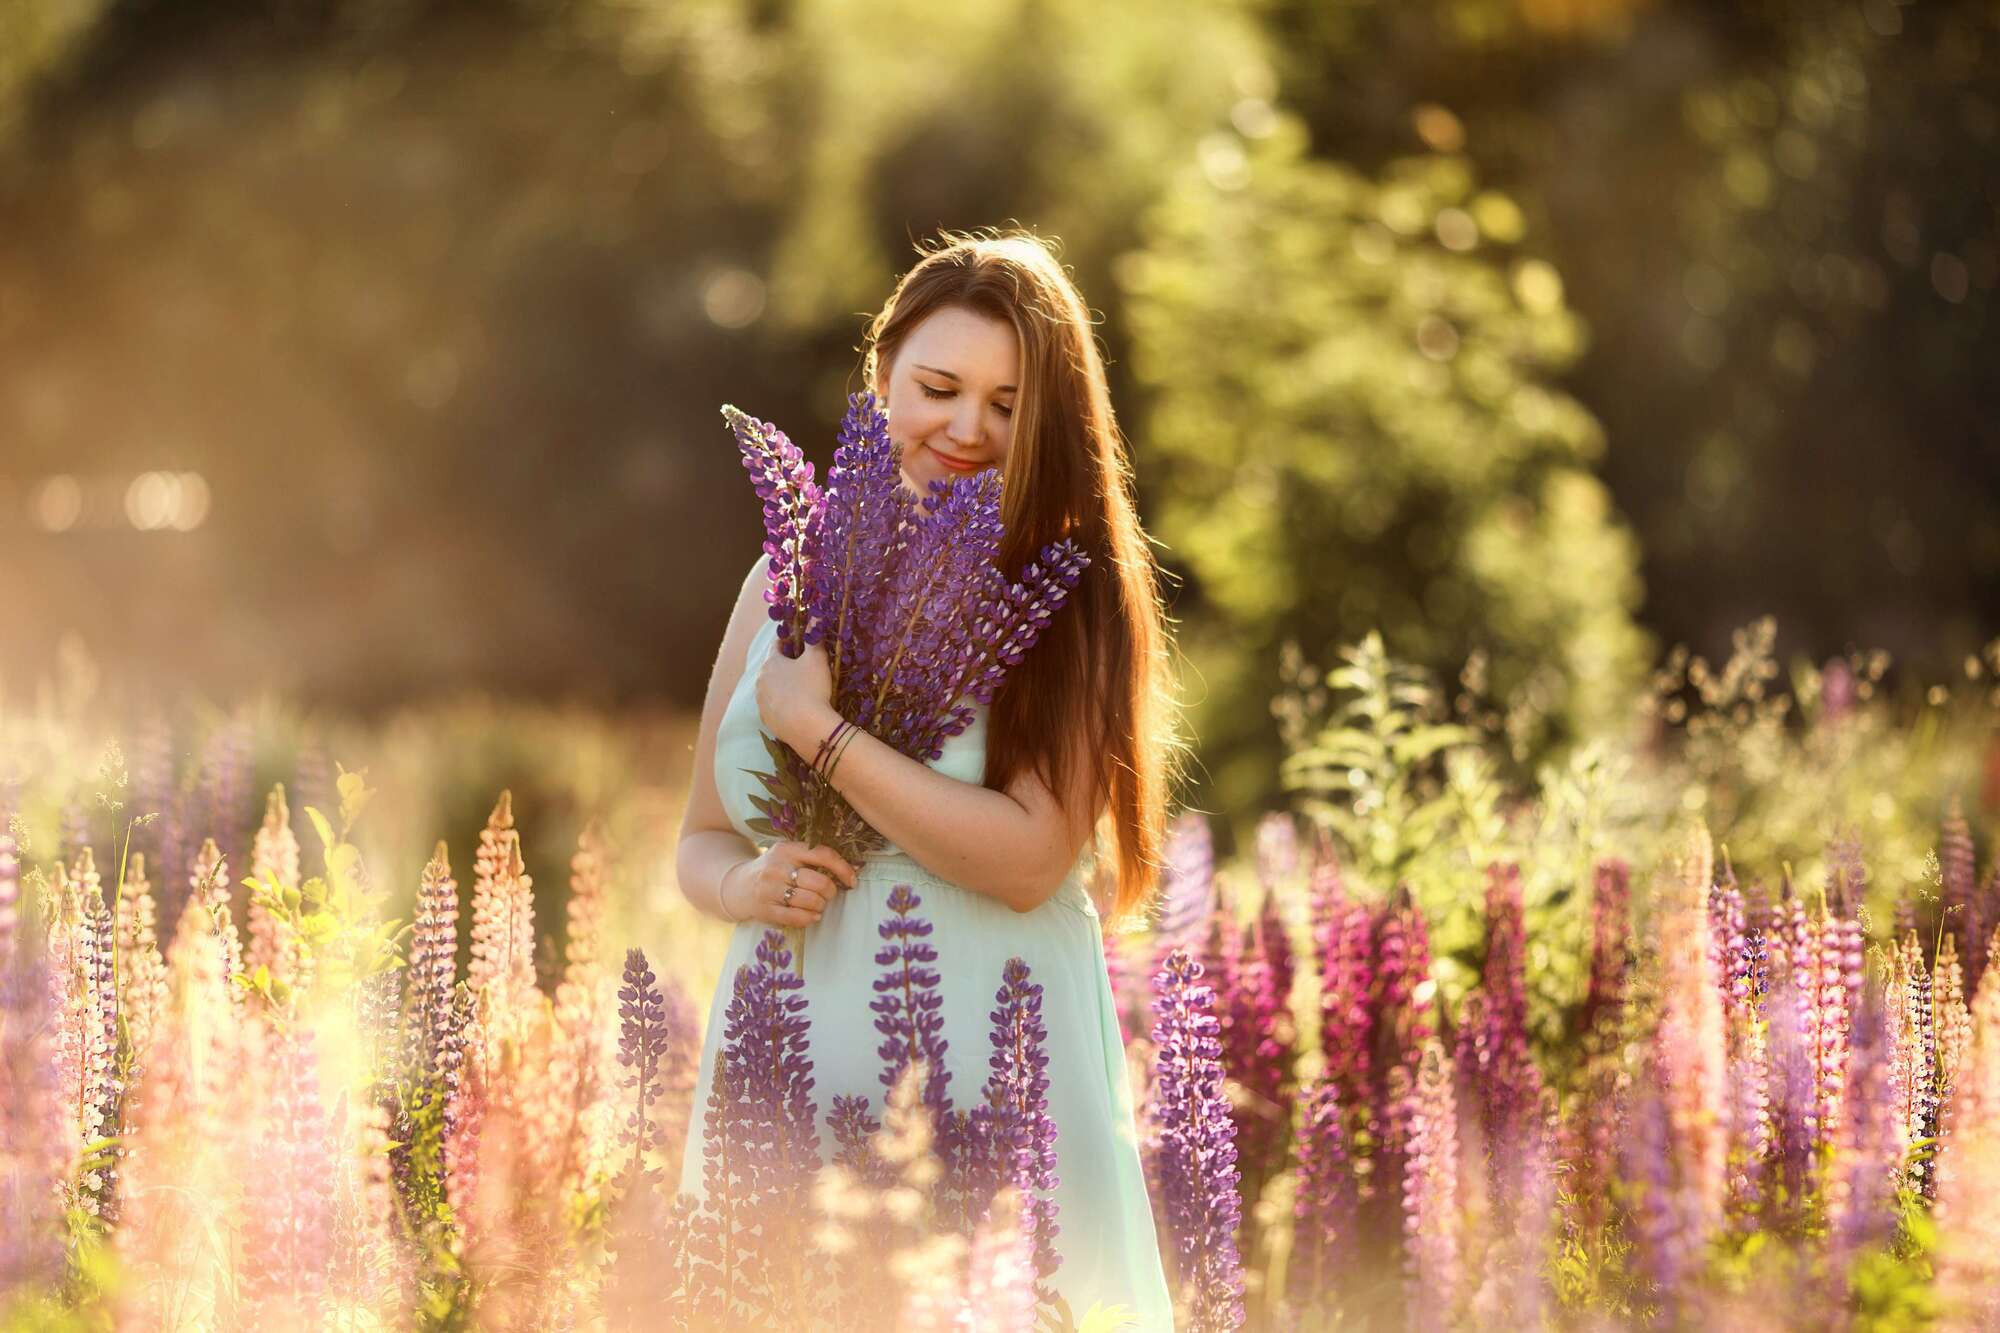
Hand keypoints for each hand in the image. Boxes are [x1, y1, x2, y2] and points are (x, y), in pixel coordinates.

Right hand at [722, 841, 859, 926]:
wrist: (738, 885)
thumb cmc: (773, 870)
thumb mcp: (788, 855)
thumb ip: (813, 858)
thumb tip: (853, 868)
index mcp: (787, 849)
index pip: (823, 855)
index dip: (843, 868)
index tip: (852, 880)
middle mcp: (777, 867)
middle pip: (819, 882)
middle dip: (830, 891)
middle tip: (828, 894)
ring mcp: (769, 889)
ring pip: (809, 901)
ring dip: (820, 906)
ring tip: (818, 905)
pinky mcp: (765, 909)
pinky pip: (796, 917)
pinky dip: (809, 918)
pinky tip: (812, 915)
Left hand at [755, 637, 837, 752]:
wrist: (808, 727)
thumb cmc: (812, 688)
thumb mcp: (817, 659)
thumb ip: (814, 637)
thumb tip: (815, 615)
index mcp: (770, 663)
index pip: (776, 645)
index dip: (789, 641)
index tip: (801, 642)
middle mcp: (760, 681)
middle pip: (772, 667)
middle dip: (785, 665)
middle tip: (804, 666)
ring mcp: (760, 702)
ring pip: (771, 688)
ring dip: (782, 686)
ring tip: (801, 689)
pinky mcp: (766, 720)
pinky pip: (773, 706)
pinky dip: (782, 704)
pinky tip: (797, 707)